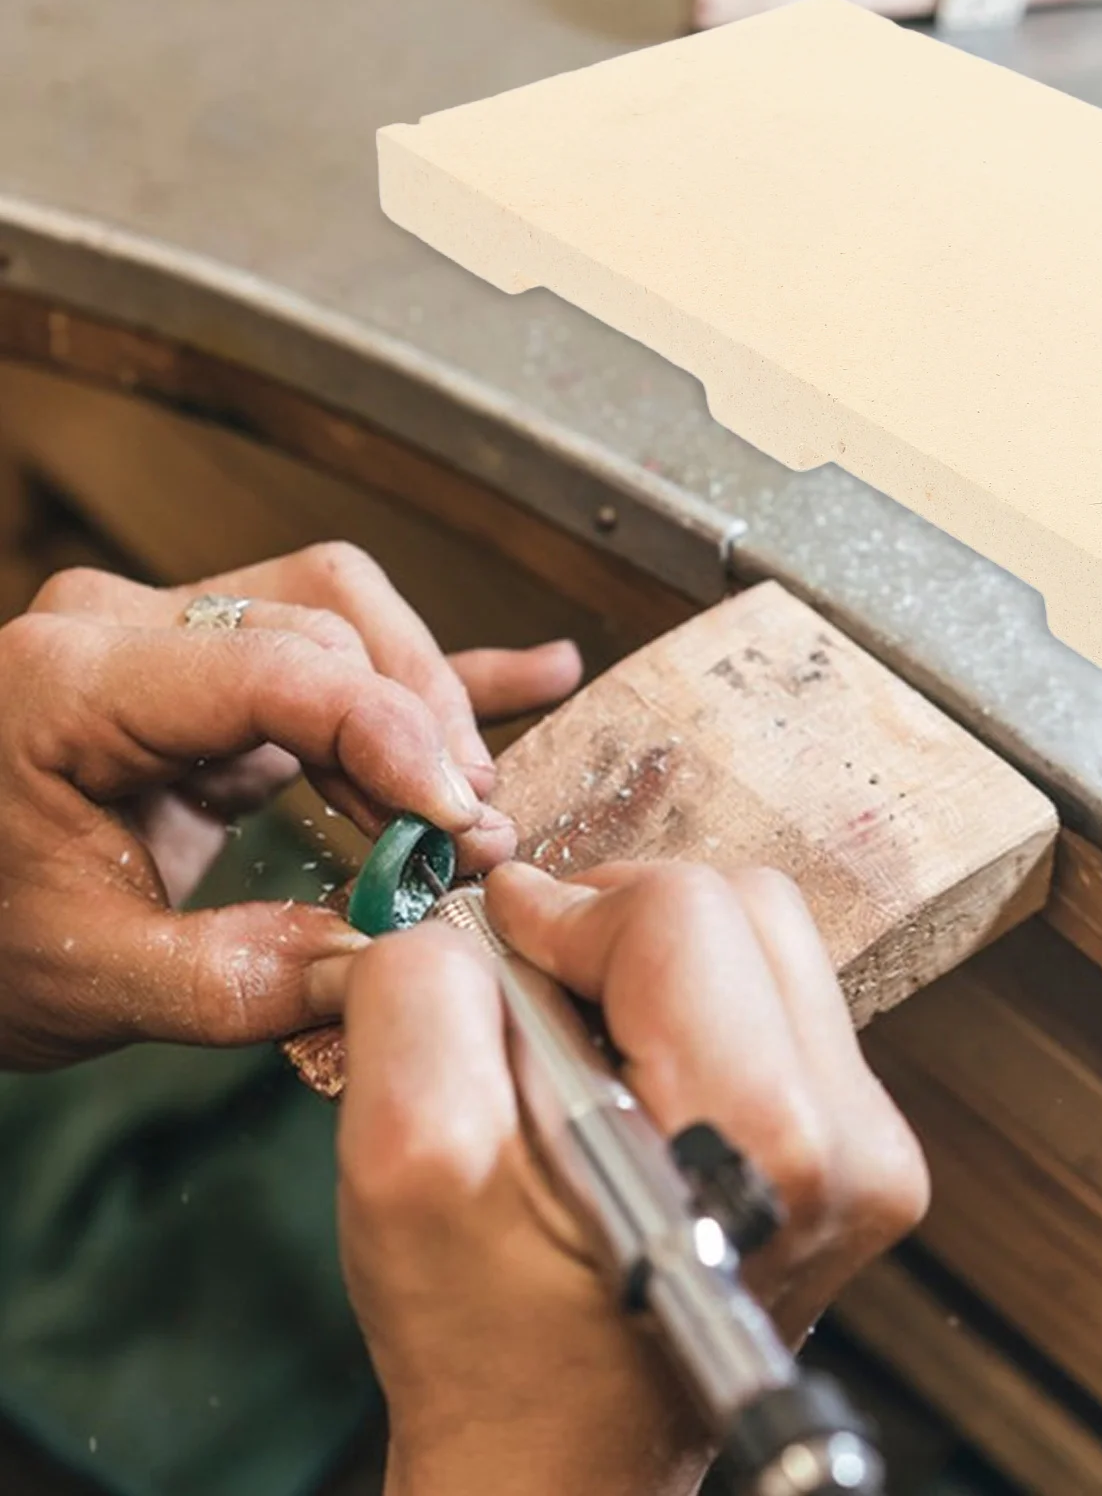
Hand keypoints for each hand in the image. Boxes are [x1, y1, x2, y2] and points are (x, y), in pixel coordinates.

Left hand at [0, 544, 581, 1068]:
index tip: (460, 823)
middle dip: (420, 732)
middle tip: (468, 844)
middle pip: (328, 626)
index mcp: (71, 680)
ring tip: (474, 804)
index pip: (275, 667)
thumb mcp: (89, 979)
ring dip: (428, 707)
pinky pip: (342, 651)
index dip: (392, 737)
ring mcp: (175, 635)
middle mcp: (129, 629)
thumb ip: (238, 977)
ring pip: (348, 618)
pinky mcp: (218, 670)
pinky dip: (437, 673)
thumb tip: (390, 963)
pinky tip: (533, 673)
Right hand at [338, 861, 929, 1495]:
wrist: (568, 1457)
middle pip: (744, 907)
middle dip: (620, 923)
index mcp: (761, 1142)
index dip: (569, 909)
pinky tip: (632, 1072)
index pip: (681, 913)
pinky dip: (693, 1001)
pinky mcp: (863, 1147)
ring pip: (767, 942)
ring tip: (581, 1039)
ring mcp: (874, 1146)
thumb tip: (482, 915)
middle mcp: (853, 1140)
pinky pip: (778, 999)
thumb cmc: (491, 1343)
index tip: (502, 943)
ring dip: (657, 958)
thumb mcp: (409, 1166)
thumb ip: (424, 1004)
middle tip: (540, 989)